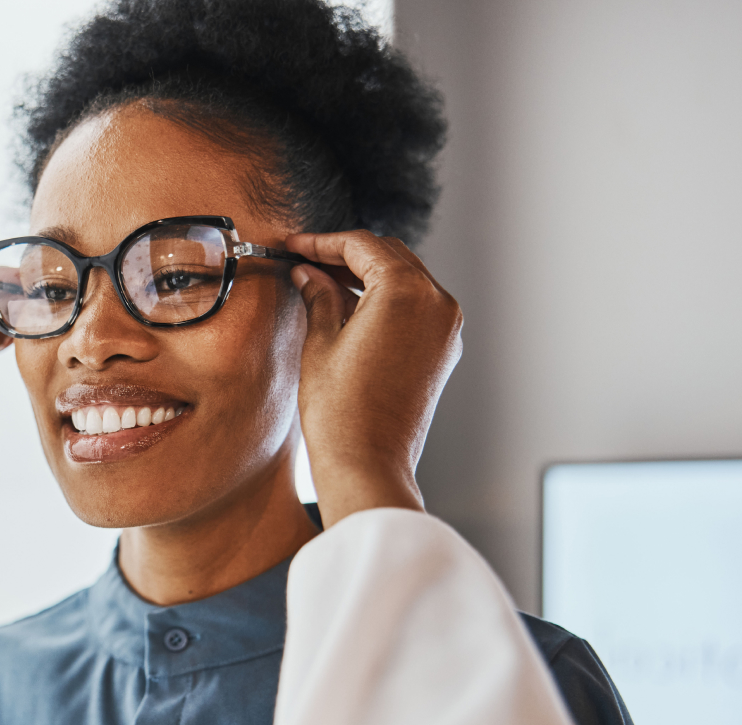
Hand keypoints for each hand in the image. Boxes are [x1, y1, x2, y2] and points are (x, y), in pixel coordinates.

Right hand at [286, 231, 461, 527]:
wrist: (368, 465)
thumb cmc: (341, 413)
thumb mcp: (320, 343)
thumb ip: (319, 296)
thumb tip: (308, 273)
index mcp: (406, 291)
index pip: (361, 246)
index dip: (321, 241)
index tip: (295, 245)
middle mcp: (436, 302)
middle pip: (389, 255)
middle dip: (346, 254)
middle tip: (306, 260)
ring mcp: (446, 328)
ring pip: (406, 278)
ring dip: (367, 274)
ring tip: (324, 282)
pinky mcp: (444, 350)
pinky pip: (417, 306)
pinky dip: (386, 298)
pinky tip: (352, 307)